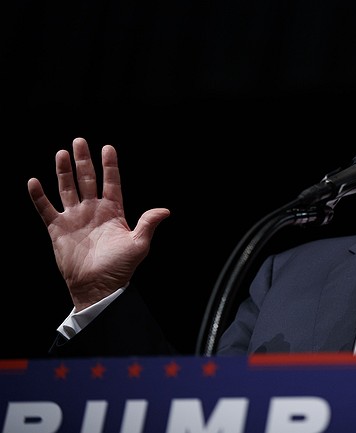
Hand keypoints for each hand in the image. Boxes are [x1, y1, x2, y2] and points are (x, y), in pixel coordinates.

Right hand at [27, 137, 169, 310]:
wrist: (98, 287)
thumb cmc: (120, 267)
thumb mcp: (138, 244)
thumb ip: (148, 224)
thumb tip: (165, 210)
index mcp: (113, 211)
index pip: (112, 182)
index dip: (110, 165)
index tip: (108, 148)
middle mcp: (93, 211)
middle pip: (87, 179)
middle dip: (83, 161)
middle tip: (79, 141)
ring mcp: (75, 218)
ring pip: (67, 188)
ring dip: (64, 171)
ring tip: (62, 153)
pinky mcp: (58, 229)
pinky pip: (46, 209)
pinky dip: (39, 196)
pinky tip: (34, 182)